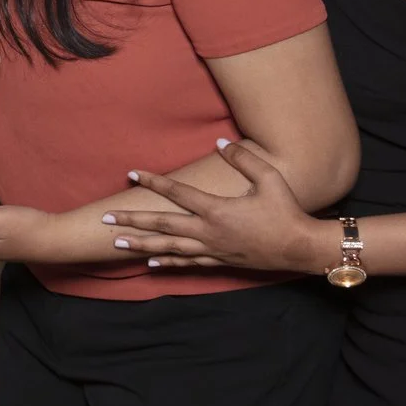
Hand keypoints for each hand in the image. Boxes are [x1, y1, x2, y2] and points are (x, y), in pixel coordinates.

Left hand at [104, 140, 336, 272]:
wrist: (299, 248)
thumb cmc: (286, 211)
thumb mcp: (268, 179)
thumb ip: (242, 158)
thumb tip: (219, 141)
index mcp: (216, 210)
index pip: (177, 193)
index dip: (153, 182)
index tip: (132, 174)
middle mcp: (208, 232)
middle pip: (162, 225)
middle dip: (132, 222)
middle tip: (105, 219)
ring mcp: (212, 249)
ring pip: (169, 248)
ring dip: (141, 246)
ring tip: (116, 244)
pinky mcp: (219, 261)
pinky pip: (187, 262)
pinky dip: (167, 262)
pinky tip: (150, 263)